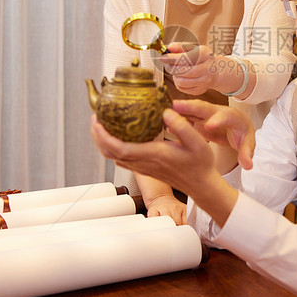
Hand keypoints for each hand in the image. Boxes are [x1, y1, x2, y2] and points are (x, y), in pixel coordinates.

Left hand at [90, 109, 241, 226]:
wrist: (201, 184)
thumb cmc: (199, 164)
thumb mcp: (197, 142)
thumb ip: (181, 126)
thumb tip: (166, 112)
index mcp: (153, 155)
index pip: (120, 149)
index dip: (104, 137)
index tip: (97, 122)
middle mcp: (144, 163)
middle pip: (111, 153)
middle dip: (98, 137)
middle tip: (95, 119)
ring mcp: (143, 167)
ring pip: (114, 158)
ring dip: (103, 143)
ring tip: (101, 126)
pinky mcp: (144, 168)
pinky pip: (121, 159)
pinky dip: (112, 148)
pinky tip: (115, 138)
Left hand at [159, 43, 216, 95]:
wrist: (215, 70)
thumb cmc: (200, 58)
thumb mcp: (192, 48)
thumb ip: (179, 47)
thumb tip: (168, 48)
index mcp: (205, 54)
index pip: (186, 58)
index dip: (172, 58)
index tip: (162, 57)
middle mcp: (207, 69)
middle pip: (183, 71)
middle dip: (171, 67)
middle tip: (167, 64)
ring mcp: (205, 81)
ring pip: (181, 81)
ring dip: (174, 75)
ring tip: (176, 70)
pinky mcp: (200, 90)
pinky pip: (181, 88)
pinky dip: (177, 82)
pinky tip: (181, 77)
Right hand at [171, 100, 255, 169]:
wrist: (237, 127)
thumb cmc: (242, 134)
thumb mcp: (247, 144)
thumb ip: (246, 153)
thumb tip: (248, 166)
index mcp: (231, 117)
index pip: (224, 117)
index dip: (216, 121)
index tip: (208, 127)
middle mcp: (217, 112)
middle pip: (203, 107)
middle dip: (190, 107)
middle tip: (175, 106)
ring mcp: (205, 114)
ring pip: (190, 109)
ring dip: (178, 110)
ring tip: (163, 112)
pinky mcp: (196, 118)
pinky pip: (185, 115)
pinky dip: (175, 118)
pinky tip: (163, 122)